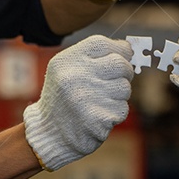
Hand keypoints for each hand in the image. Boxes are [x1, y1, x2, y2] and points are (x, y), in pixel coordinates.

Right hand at [23, 35, 134, 170]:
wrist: (49, 134)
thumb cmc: (63, 98)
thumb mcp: (65, 70)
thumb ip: (92, 57)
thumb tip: (128, 48)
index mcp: (65, 62)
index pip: (101, 43)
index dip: (119, 48)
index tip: (125, 54)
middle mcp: (75, 78)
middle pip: (119, 64)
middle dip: (125, 71)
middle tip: (115, 79)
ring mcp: (87, 99)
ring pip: (124, 87)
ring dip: (119, 95)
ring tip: (101, 100)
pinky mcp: (98, 119)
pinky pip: (122, 108)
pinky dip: (116, 112)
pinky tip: (100, 115)